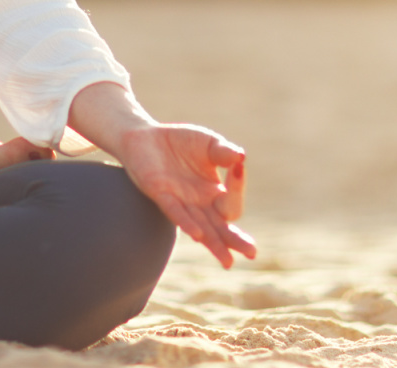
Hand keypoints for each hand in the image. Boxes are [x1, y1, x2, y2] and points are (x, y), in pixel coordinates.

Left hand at [117, 123, 255, 268]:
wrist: (144, 135)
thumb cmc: (180, 142)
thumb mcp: (208, 143)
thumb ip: (224, 151)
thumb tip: (241, 156)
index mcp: (214, 193)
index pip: (231, 201)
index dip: (237, 187)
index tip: (238, 167)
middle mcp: (199, 204)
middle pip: (220, 228)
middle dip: (235, 240)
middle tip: (251, 253)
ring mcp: (180, 202)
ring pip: (200, 228)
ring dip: (213, 243)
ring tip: (228, 260)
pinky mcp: (159, 194)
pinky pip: (174, 211)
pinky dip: (185, 221)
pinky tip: (197, 234)